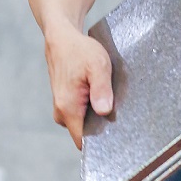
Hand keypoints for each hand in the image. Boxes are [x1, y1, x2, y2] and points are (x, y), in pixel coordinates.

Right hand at [44, 21, 113, 149]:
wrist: (62, 39)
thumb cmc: (79, 50)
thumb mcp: (98, 66)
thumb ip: (101, 89)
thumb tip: (104, 112)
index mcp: (68, 108)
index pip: (84, 141)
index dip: (101, 142)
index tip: (116, 134)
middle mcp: (62, 113)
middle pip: (86, 134)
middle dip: (102, 126)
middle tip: (118, 111)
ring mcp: (63, 109)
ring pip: (85, 123)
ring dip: (98, 115)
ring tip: (109, 97)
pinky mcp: (66, 103)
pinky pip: (82, 114)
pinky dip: (93, 107)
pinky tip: (102, 95)